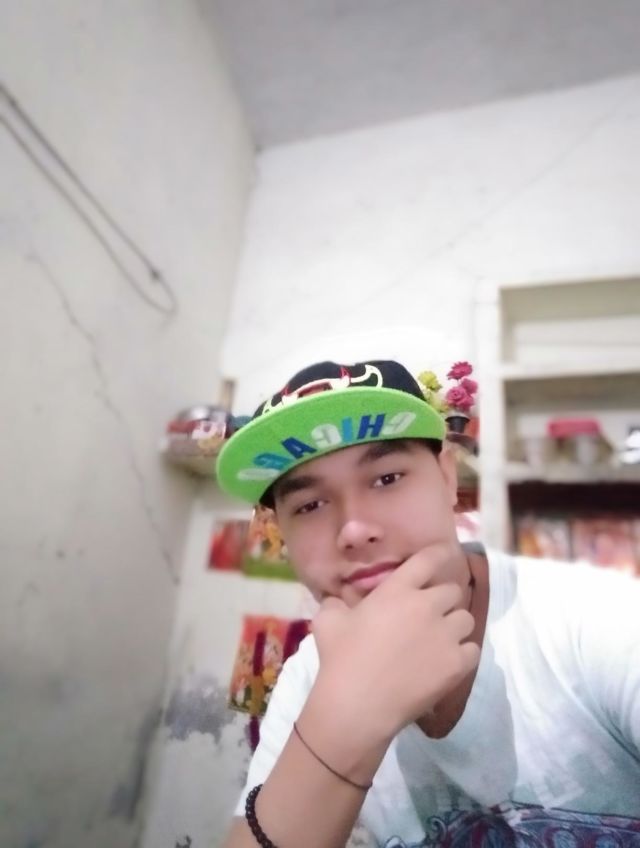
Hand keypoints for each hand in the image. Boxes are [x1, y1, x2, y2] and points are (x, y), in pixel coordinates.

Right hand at [309, 542, 479, 745]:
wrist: (357, 704)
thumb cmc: (340, 658)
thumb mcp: (328, 620)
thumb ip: (337, 602)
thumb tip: (340, 599)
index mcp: (397, 590)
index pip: (429, 558)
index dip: (439, 554)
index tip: (442, 555)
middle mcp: (426, 605)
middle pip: (452, 590)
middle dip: (443, 599)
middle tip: (429, 614)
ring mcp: (445, 635)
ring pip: (466, 619)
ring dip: (455, 625)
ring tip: (442, 638)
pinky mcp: (457, 664)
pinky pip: (473, 649)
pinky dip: (463, 653)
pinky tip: (448, 661)